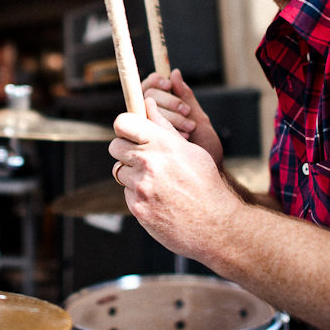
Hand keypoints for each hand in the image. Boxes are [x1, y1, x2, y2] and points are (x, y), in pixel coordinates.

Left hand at [109, 98, 241, 260]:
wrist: (214, 224)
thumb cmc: (206, 183)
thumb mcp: (191, 150)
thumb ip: (165, 127)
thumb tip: (147, 105)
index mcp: (162, 144)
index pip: (123, 123)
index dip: (125, 124)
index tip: (130, 128)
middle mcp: (148, 163)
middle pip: (115, 146)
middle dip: (125, 148)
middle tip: (142, 154)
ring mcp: (140, 187)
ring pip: (121, 171)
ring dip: (133, 173)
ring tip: (157, 180)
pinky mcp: (136, 208)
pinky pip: (127, 193)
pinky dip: (138, 193)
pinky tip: (159, 197)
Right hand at [141, 68, 223, 169]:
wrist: (207, 177)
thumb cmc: (205, 148)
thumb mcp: (200, 121)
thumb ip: (187, 98)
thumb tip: (175, 73)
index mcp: (162, 110)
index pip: (149, 86)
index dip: (155, 81)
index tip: (168, 84)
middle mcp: (149, 122)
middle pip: (145, 99)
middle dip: (168, 104)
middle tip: (187, 114)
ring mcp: (144, 137)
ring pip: (143, 117)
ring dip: (168, 119)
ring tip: (189, 130)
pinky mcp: (141, 153)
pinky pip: (140, 138)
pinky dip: (160, 135)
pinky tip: (180, 140)